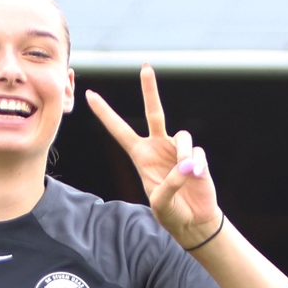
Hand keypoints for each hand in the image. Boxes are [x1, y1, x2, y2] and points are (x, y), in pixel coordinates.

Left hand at [85, 64, 221, 246]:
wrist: (193, 220)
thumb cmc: (171, 212)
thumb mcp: (160, 203)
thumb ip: (169, 185)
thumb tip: (186, 165)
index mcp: (141, 156)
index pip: (120, 131)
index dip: (106, 114)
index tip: (90, 96)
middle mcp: (158, 147)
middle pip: (154, 112)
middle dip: (150, 89)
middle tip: (145, 67)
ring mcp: (178, 150)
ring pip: (182, 137)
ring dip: (183, 156)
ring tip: (188, 174)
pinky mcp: (196, 156)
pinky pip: (197, 153)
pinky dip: (197, 166)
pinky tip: (197, 178)